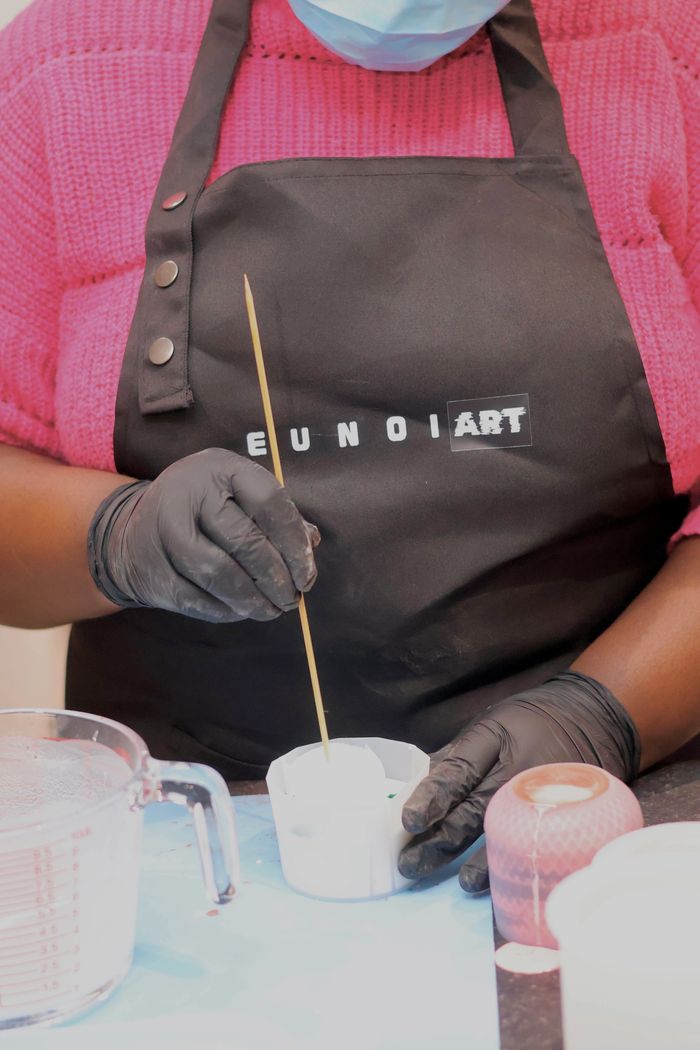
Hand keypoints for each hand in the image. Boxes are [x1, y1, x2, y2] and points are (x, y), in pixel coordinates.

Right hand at [87, 448, 318, 621]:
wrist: (132, 531)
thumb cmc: (204, 512)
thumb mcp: (238, 497)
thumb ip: (276, 517)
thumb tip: (311, 543)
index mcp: (220, 468)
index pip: (269, 501)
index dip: (294, 542)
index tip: (307, 574)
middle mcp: (190, 493)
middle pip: (245, 542)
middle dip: (276, 578)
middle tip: (292, 599)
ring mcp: (166, 531)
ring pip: (220, 574)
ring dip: (253, 600)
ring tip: (272, 610)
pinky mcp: (153, 569)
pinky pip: (197, 598)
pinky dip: (226, 611)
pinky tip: (243, 611)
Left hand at [398, 671, 639, 891]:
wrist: (596, 715)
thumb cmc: (534, 721)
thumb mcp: (493, 723)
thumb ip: (460, 755)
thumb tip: (421, 785)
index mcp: (494, 739)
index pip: (458, 771)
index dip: (432, 797)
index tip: (409, 821)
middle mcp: (518, 768)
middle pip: (475, 810)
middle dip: (442, 840)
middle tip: (411, 863)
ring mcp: (547, 793)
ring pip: (509, 832)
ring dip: (482, 862)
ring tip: (463, 883)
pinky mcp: (570, 812)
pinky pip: (543, 842)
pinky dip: (523, 864)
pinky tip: (509, 882)